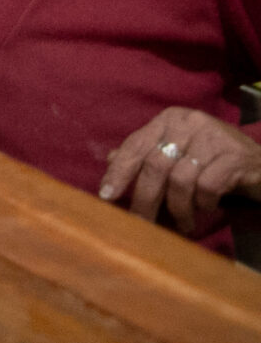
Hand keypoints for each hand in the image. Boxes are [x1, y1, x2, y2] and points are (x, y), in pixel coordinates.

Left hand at [99, 107, 260, 236]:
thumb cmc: (213, 160)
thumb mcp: (179, 153)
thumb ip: (148, 154)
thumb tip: (110, 160)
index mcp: (169, 119)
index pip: (135, 145)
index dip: (119, 171)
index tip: (106, 195)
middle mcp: (188, 122)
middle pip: (155, 164)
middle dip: (146, 198)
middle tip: (143, 223)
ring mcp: (213, 137)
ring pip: (180, 179)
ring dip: (179, 207)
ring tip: (184, 222)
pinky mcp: (235, 155)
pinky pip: (207, 186)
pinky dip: (203, 203)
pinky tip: (207, 207)